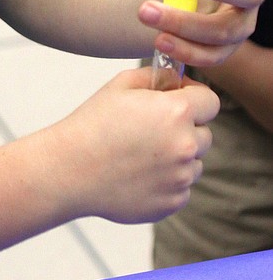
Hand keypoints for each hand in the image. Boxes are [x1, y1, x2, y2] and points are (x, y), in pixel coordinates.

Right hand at [54, 67, 218, 223]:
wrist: (69, 170)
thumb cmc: (91, 125)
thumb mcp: (120, 86)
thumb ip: (157, 78)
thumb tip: (177, 81)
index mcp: (176, 112)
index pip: (210, 101)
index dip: (195, 98)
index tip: (179, 101)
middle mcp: (185, 145)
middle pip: (204, 134)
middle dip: (185, 130)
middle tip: (151, 131)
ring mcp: (180, 177)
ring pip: (193, 163)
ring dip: (177, 157)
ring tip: (140, 155)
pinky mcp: (172, 202)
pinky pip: (181, 187)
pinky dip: (166, 181)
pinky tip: (137, 174)